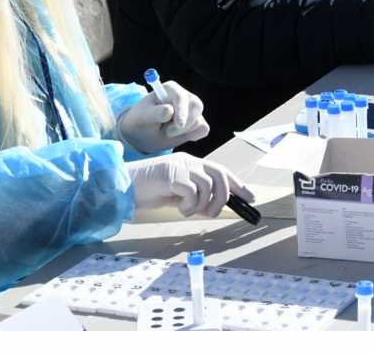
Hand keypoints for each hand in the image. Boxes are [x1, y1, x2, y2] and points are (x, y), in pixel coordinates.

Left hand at [117, 80, 209, 153]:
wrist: (143, 134)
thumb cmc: (141, 120)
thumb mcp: (143, 117)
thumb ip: (155, 113)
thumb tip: (169, 110)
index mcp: (171, 89)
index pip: (181, 97)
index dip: (181, 110)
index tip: (179, 124)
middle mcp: (185, 96)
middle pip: (196, 107)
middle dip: (184, 124)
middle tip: (167, 132)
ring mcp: (192, 109)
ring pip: (200, 120)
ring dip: (183, 132)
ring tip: (167, 130)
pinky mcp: (197, 121)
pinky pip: (203, 129)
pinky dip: (193, 135)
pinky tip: (179, 135)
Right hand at [126, 154, 253, 217]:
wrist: (122, 186)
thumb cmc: (147, 190)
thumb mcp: (176, 193)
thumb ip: (193, 195)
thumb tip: (212, 207)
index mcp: (190, 163)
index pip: (221, 170)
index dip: (238, 184)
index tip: (251, 198)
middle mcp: (188, 162)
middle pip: (220, 174)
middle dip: (224, 196)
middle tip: (212, 212)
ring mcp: (180, 167)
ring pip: (208, 185)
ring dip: (203, 204)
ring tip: (188, 211)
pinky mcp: (171, 175)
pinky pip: (193, 191)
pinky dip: (190, 205)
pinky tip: (180, 208)